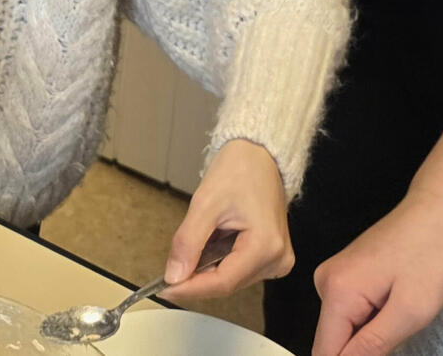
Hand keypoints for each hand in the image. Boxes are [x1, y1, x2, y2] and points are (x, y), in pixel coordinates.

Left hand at [161, 139, 292, 299]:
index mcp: (267, 246)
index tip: (165, 288)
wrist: (258, 154)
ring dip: (207, 268)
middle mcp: (277, 258)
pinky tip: (210, 244)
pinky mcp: (272, 254)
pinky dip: (219, 261)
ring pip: (232, 277)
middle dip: (197, 278)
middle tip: (169, 270)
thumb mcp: (205, 204)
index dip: (191, 288)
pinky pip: (239, 268)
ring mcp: (277, 258)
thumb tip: (174, 275)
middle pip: (228, 282)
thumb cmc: (238, 170)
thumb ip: (188, 242)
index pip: (223, 282)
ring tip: (194, 245)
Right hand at [311, 189, 442, 355]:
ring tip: (399, 320)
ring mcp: (332, 275)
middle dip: (361, 353)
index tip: (383, 352)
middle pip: (332, 340)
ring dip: (367, 338)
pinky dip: (368, 322)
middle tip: (398, 335)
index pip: (325, 351)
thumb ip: (373, 345)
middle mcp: (324, 283)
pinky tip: (392, 308)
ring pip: (341, 328)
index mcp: (336, 292)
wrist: (433, 213)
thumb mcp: (410, 311)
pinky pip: (348, 313)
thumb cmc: (428, 259)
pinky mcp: (343, 273)